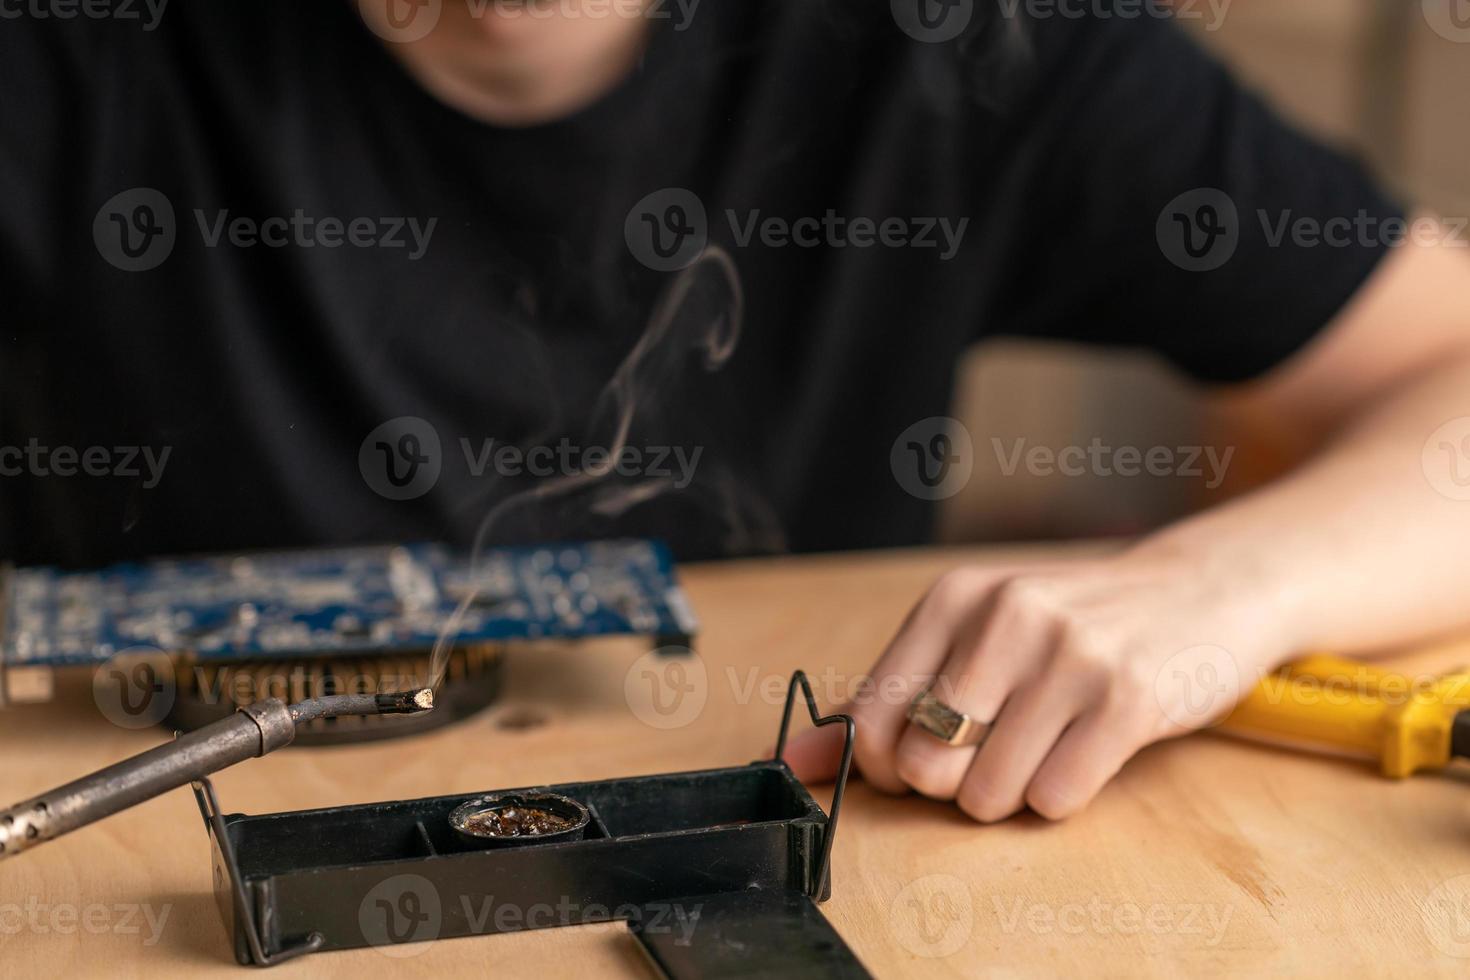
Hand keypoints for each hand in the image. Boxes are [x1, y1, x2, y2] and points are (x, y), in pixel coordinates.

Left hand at [784, 546, 1295, 821]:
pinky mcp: (1129, 698)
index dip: (889, 764)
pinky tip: (1084, 754)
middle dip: (955, 783)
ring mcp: (1070, 655)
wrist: (1201, 591)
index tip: (923, 757)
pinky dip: (1061, 798)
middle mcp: (1006, 616)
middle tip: (998, 749)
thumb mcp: (977, 635)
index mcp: (955, 597)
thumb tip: (795, 757)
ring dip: (1011, 795)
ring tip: (1046, 748)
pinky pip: (1055, 799)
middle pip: (925, 764)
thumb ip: (888, 696)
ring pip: (988, 791)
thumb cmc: (1073, 624)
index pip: (871, 719)